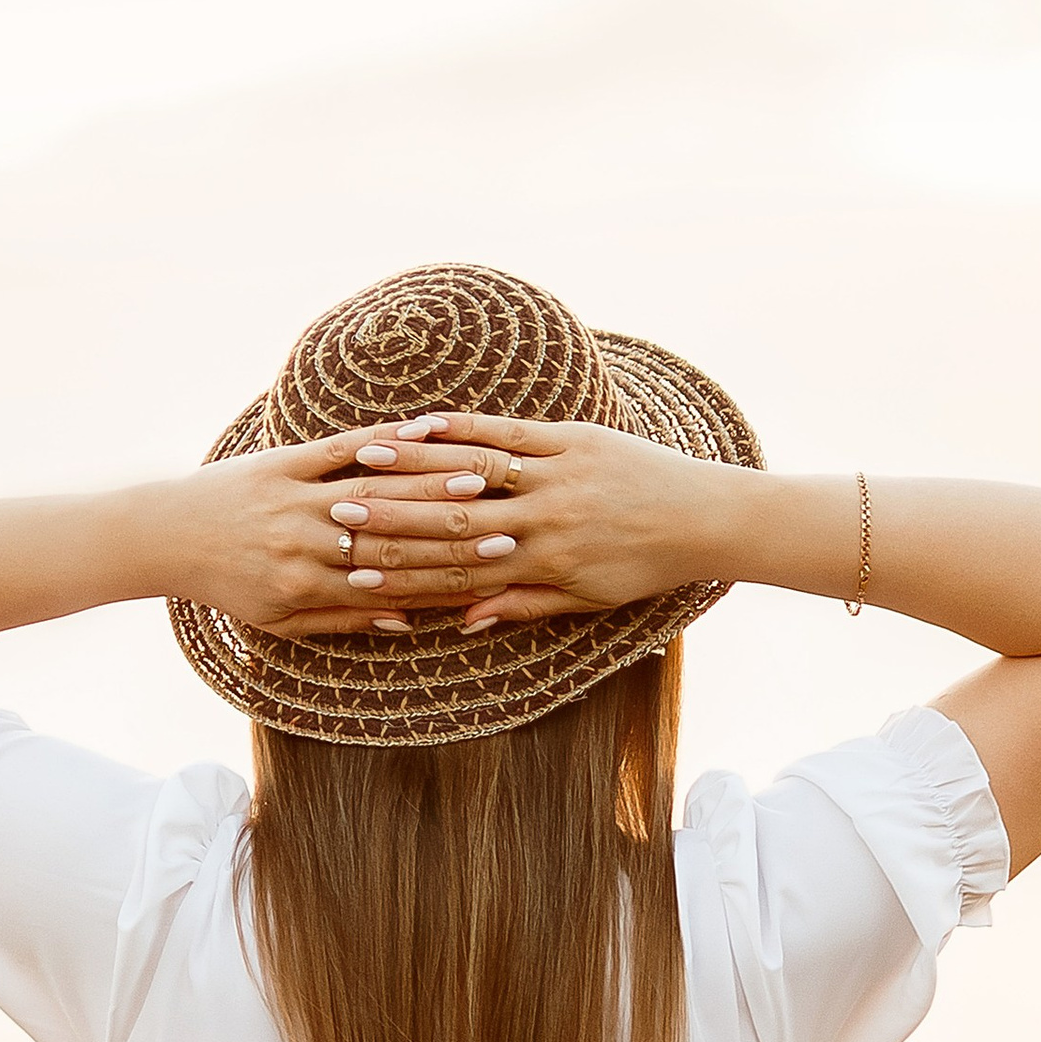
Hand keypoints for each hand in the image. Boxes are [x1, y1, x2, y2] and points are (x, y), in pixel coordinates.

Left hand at [165, 431, 545, 640]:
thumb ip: (347, 619)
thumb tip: (408, 621)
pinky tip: (419, 430)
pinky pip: (337, 449)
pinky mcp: (280, 463)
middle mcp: (303, 543)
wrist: (166, 537)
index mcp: (308, 586)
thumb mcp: (283, 619)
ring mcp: (292, 499)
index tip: (493, 569)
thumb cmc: (228, 585)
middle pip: (391, 536)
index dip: (446, 576)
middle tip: (505, 522)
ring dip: (427, 482)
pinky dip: (378, 440)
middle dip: (450, 530)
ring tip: (477, 475)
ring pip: (373, 490)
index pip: (391, 580)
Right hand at [295, 413, 741, 634]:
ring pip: (472, 468)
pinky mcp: (570, 438)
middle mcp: (543, 518)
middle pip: (452, 517)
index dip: (404, 570)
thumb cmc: (642, 566)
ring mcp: (556, 473)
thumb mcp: (583, 599)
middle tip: (337, 513)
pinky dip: (460, 427)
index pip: (458, 568)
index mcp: (542, 562)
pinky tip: (419, 423)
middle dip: (392, 516)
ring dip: (414, 464)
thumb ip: (521, 603)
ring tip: (363, 461)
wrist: (703, 519)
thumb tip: (461, 618)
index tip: (353, 571)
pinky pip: (505, 431)